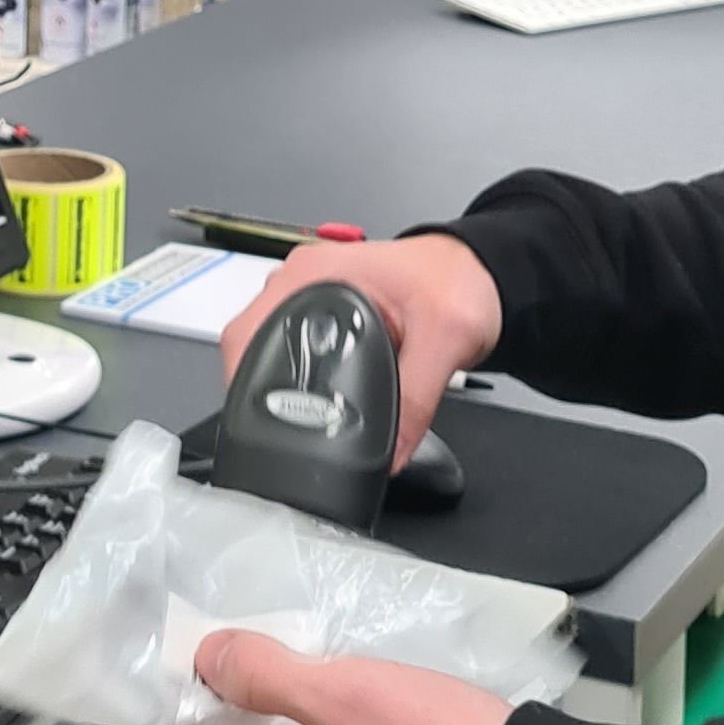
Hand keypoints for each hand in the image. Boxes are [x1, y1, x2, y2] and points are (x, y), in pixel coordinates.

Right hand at [218, 231, 502, 465]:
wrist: (475, 273)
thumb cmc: (457, 283)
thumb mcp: (446, 339)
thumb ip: (418, 397)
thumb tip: (391, 453)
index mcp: (316, 272)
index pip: (251, 329)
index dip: (248, 378)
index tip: (264, 418)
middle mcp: (301, 279)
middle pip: (248, 343)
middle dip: (258, 388)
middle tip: (284, 429)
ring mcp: (306, 294)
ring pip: (264, 346)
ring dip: (274, 382)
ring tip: (297, 420)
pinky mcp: (318, 311)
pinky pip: (287, 347)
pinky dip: (294, 376)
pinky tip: (310, 402)